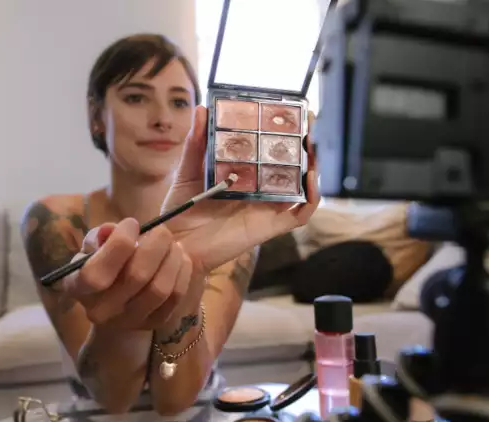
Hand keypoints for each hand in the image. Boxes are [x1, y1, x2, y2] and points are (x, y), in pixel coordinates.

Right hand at [59, 219, 194, 329]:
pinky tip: (179, 258)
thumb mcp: (93, 247)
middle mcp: (100, 310)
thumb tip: (111, 230)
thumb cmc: (101, 265)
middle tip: (161, 230)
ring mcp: (129, 320)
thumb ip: (99, 236)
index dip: (119, 244)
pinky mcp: (154, 322)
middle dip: (155, 245)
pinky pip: (175, 296)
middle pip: (136, 277)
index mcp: (78, 287)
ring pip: (160, 288)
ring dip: (172, 258)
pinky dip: (182, 271)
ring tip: (172, 243)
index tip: (132, 224)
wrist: (114, 305)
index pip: (96, 274)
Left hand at [163, 105, 320, 272]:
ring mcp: (267, 209)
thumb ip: (196, 144)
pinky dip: (311, 198)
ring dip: (312, 166)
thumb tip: (202, 109)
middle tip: (309, 120)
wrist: (176, 245)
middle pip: (292, 166)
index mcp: (243, 176)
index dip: (284, 133)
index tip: (290, 110)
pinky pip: (299, 214)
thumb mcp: (187, 171)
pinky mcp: (269, 227)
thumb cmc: (182, 211)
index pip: (269, 151)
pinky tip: (309, 178)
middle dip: (305, 144)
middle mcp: (260, 191)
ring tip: (312, 145)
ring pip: (301, 187)